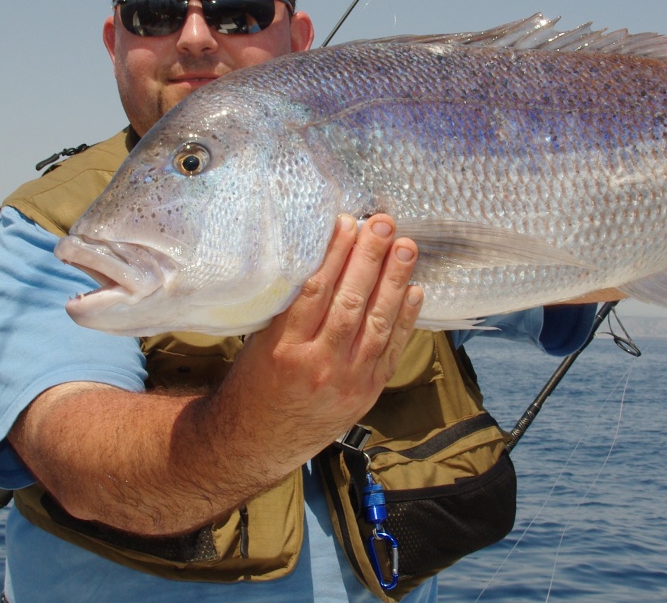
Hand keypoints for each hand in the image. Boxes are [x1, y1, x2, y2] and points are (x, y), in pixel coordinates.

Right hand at [10, 214, 421, 535]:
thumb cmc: (252, 384)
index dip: (336, 253)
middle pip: (351, 301)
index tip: (348, 222)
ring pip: (377, 322)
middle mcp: (317, 364)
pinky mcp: (366, 393)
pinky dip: (404, 319)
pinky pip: (391, 350)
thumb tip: (320, 259)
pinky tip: (414, 290)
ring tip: (406, 246)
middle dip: (370, 258)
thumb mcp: (260, 342)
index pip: (316, 290)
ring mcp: (347, 381)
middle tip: (383, 223)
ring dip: (395, 281)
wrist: (254, 444)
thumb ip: (291, 310)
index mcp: (283, 347)